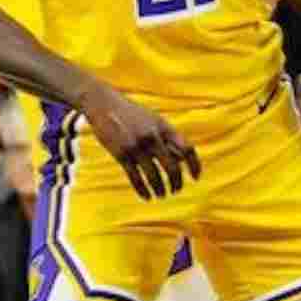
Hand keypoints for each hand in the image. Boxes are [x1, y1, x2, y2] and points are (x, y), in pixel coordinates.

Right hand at [77, 82, 200, 199]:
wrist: (104, 104)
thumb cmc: (132, 114)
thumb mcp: (154, 120)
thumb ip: (167, 137)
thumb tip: (181, 160)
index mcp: (165, 127)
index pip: (187, 149)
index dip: (194, 165)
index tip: (196, 177)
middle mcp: (153, 137)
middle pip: (172, 166)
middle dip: (176, 182)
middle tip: (176, 190)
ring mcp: (137, 146)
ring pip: (154, 176)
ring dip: (160, 189)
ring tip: (161, 195)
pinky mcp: (121, 154)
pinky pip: (136, 178)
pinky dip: (143, 190)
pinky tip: (147, 196)